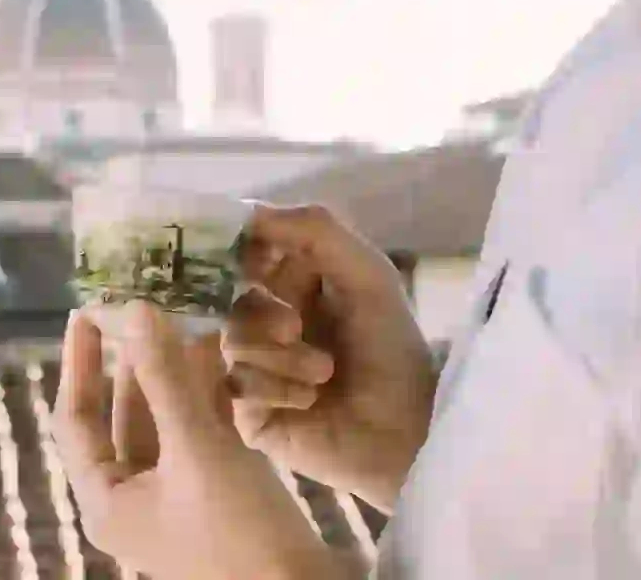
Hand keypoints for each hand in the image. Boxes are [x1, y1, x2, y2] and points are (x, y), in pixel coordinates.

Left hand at [53, 302, 355, 579]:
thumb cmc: (239, 533)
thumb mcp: (199, 451)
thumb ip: (165, 380)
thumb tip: (135, 310)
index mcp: (106, 499)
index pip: (74, 418)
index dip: (79, 362)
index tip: (84, 310)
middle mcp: (132, 498)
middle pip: (121, 415)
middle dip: (134, 360)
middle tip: (142, 303)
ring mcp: (175, 497)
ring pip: (166, 420)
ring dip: (176, 374)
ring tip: (184, 316)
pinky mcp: (216, 493)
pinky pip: (200, 434)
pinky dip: (207, 398)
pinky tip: (219, 354)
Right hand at [224, 204, 437, 511]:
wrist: (410, 431)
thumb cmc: (392, 349)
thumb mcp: (367, 274)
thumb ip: (315, 230)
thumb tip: (249, 211)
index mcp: (294, 288)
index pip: (244, 257)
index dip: (235, 251)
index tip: (243, 257)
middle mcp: (270, 326)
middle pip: (230, 302)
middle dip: (262, 312)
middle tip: (295, 328)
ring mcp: (257, 371)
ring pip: (232, 344)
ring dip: (280, 356)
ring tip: (323, 373)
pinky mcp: (251, 414)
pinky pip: (237, 386)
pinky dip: (276, 389)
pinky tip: (309, 401)